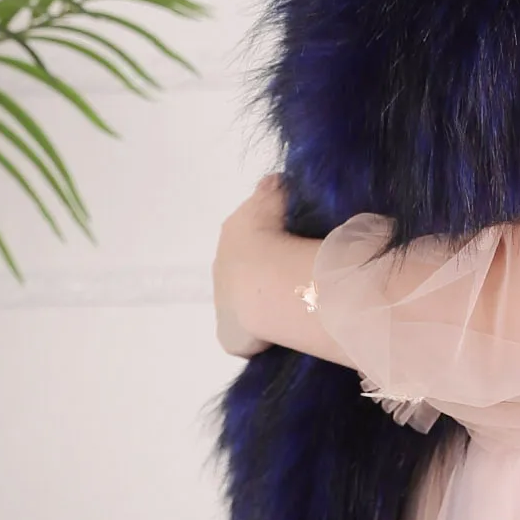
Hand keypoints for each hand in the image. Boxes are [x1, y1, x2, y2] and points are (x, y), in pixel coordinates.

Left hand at [212, 172, 289, 358]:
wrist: (262, 278)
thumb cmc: (273, 232)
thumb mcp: (275, 194)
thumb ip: (273, 189)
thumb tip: (275, 183)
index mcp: (233, 231)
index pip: (252, 232)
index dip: (272, 236)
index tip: (293, 241)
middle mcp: (222, 265)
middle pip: (247, 266)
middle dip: (267, 269)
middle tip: (298, 272)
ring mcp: (223, 302)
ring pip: (248, 299)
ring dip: (266, 299)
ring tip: (296, 301)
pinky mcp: (230, 336)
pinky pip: (250, 334)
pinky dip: (264, 332)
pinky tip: (287, 328)